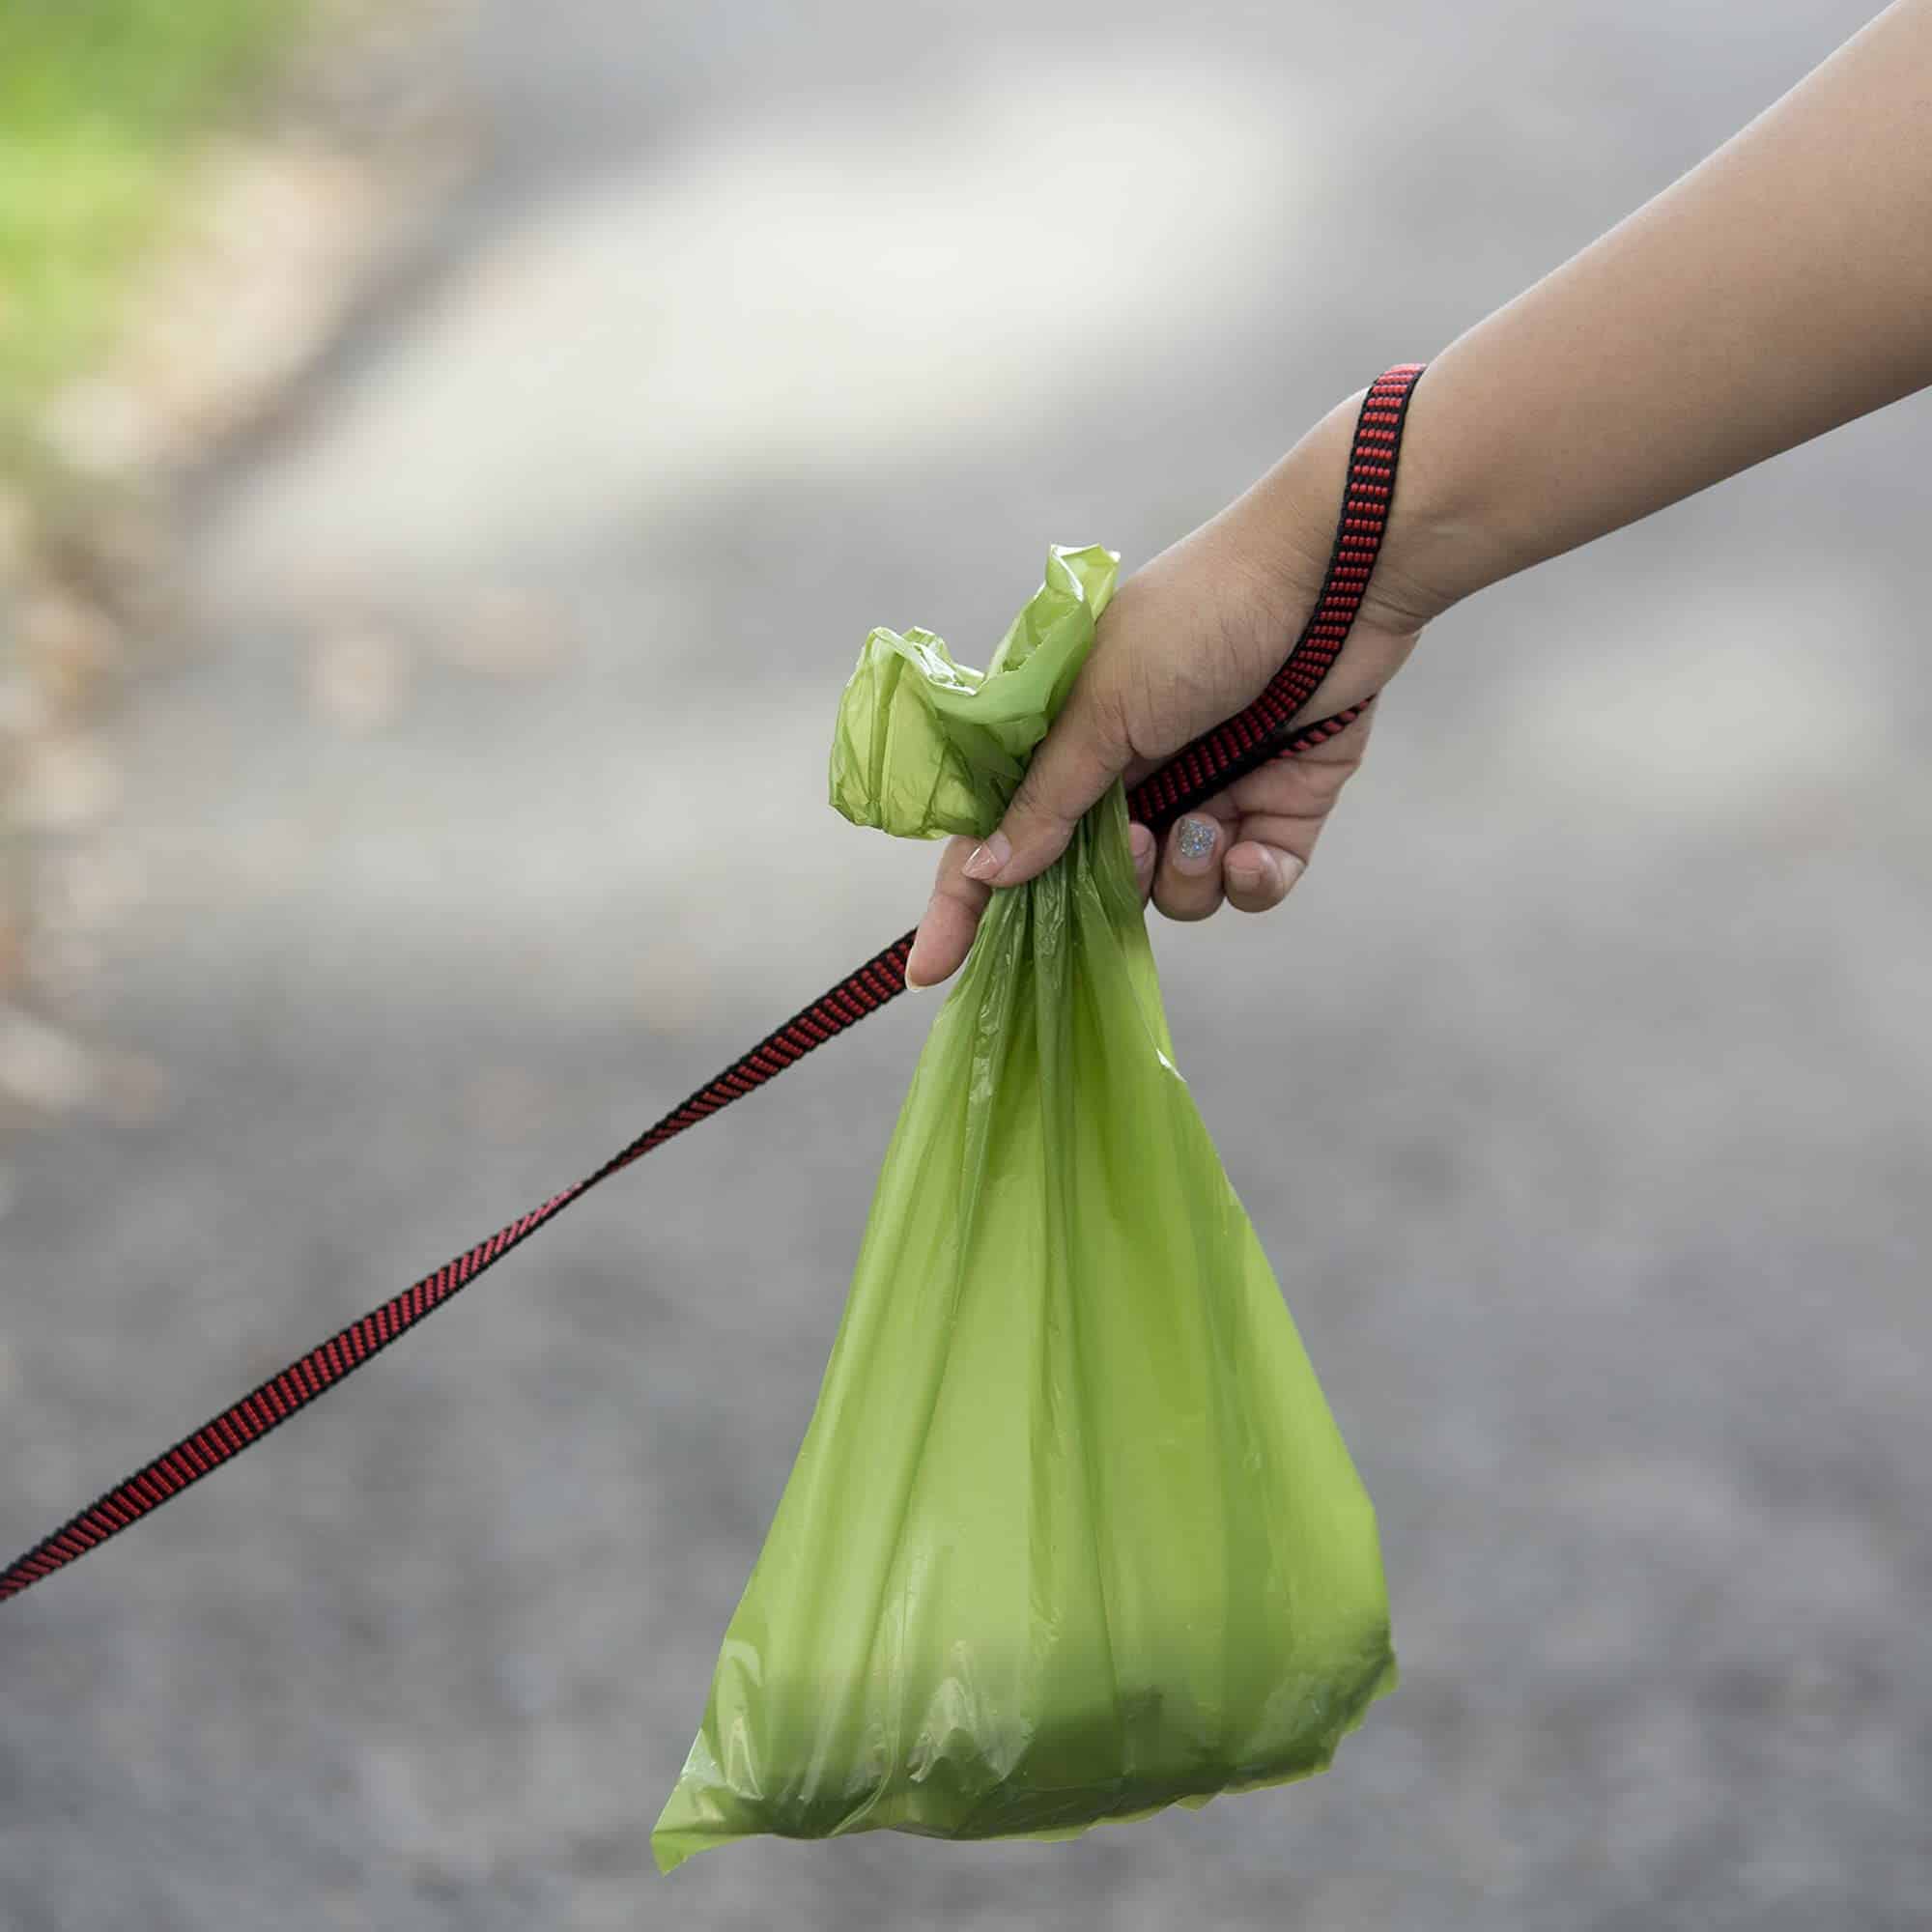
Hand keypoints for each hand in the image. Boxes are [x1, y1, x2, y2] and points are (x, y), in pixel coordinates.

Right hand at [904, 407, 1440, 988]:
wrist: (1337, 578)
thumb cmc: (1201, 619)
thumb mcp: (1105, 707)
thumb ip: (1047, 799)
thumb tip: (984, 871)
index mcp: (1073, 736)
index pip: (1001, 832)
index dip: (964, 904)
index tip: (929, 971)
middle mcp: (1134, 773)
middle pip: (1090, 880)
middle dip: (1110, 887)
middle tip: (1138, 846)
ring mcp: (1207, 795)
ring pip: (1175, 895)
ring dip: (1188, 876)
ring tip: (1209, 821)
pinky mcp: (1278, 812)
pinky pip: (1249, 887)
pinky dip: (1251, 879)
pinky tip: (1257, 846)